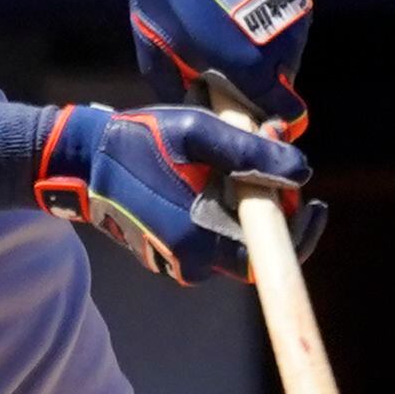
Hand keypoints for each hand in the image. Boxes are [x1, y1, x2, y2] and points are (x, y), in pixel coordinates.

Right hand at [34, 103, 316, 287]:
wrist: (80, 159)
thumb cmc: (137, 140)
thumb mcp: (197, 132)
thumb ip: (251, 152)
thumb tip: (303, 172)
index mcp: (199, 239)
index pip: (268, 256)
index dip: (298, 233)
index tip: (314, 202)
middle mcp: (190, 261)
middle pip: (254, 248)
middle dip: (274, 209)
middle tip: (279, 164)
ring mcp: (176, 261)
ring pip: (233, 242)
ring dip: (249, 207)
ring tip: (248, 159)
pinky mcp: (166, 253)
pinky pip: (211, 238)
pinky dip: (225, 211)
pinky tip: (221, 175)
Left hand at [111, 0, 310, 132]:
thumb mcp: (156, 49)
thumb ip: (178, 89)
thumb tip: (194, 107)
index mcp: (251, 64)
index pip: (286, 112)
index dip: (269, 122)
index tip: (249, 122)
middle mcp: (281, 41)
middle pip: (283, 85)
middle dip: (259, 90)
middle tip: (224, 80)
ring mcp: (292, 12)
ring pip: (287, 55)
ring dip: (264, 59)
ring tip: (226, 44)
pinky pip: (287, 26)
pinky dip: (267, 31)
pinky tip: (236, 19)